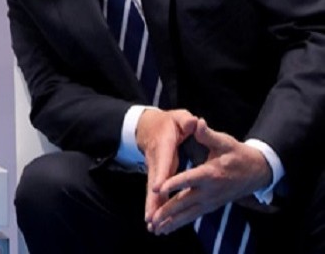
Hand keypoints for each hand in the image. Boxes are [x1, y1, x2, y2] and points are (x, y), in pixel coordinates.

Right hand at [136, 108, 199, 223]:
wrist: (147, 126)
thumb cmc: (168, 123)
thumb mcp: (178, 117)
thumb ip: (186, 121)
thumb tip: (193, 122)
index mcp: (164, 145)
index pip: (163, 161)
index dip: (161, 175)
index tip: (159, 189)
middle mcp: (157, 160)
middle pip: (153, 182)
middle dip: (152, 200)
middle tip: (151, 217)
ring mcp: (154, 169)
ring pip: (152, 190)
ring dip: (151, 207)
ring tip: (151, 224)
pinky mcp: (154, 176)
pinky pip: (154, 193)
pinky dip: (153, 206)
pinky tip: (154, 220)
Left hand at [147, 118, 271, 235]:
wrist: (257, 171)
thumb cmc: (237, 154)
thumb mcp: (225, 141)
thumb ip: (208, 135)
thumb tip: (197, 122)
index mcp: (210, 173)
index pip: (189, 179)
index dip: (173, 184)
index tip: (158, 189)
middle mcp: (209, 190)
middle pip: (185, 202)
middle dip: (167, 211)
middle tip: (152, 219)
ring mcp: (210, 201)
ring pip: (188, 213)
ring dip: (171, 222)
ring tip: (155, 229)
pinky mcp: (210, 206)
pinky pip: (192, 216)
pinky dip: (179, 223)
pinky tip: (166, 229)